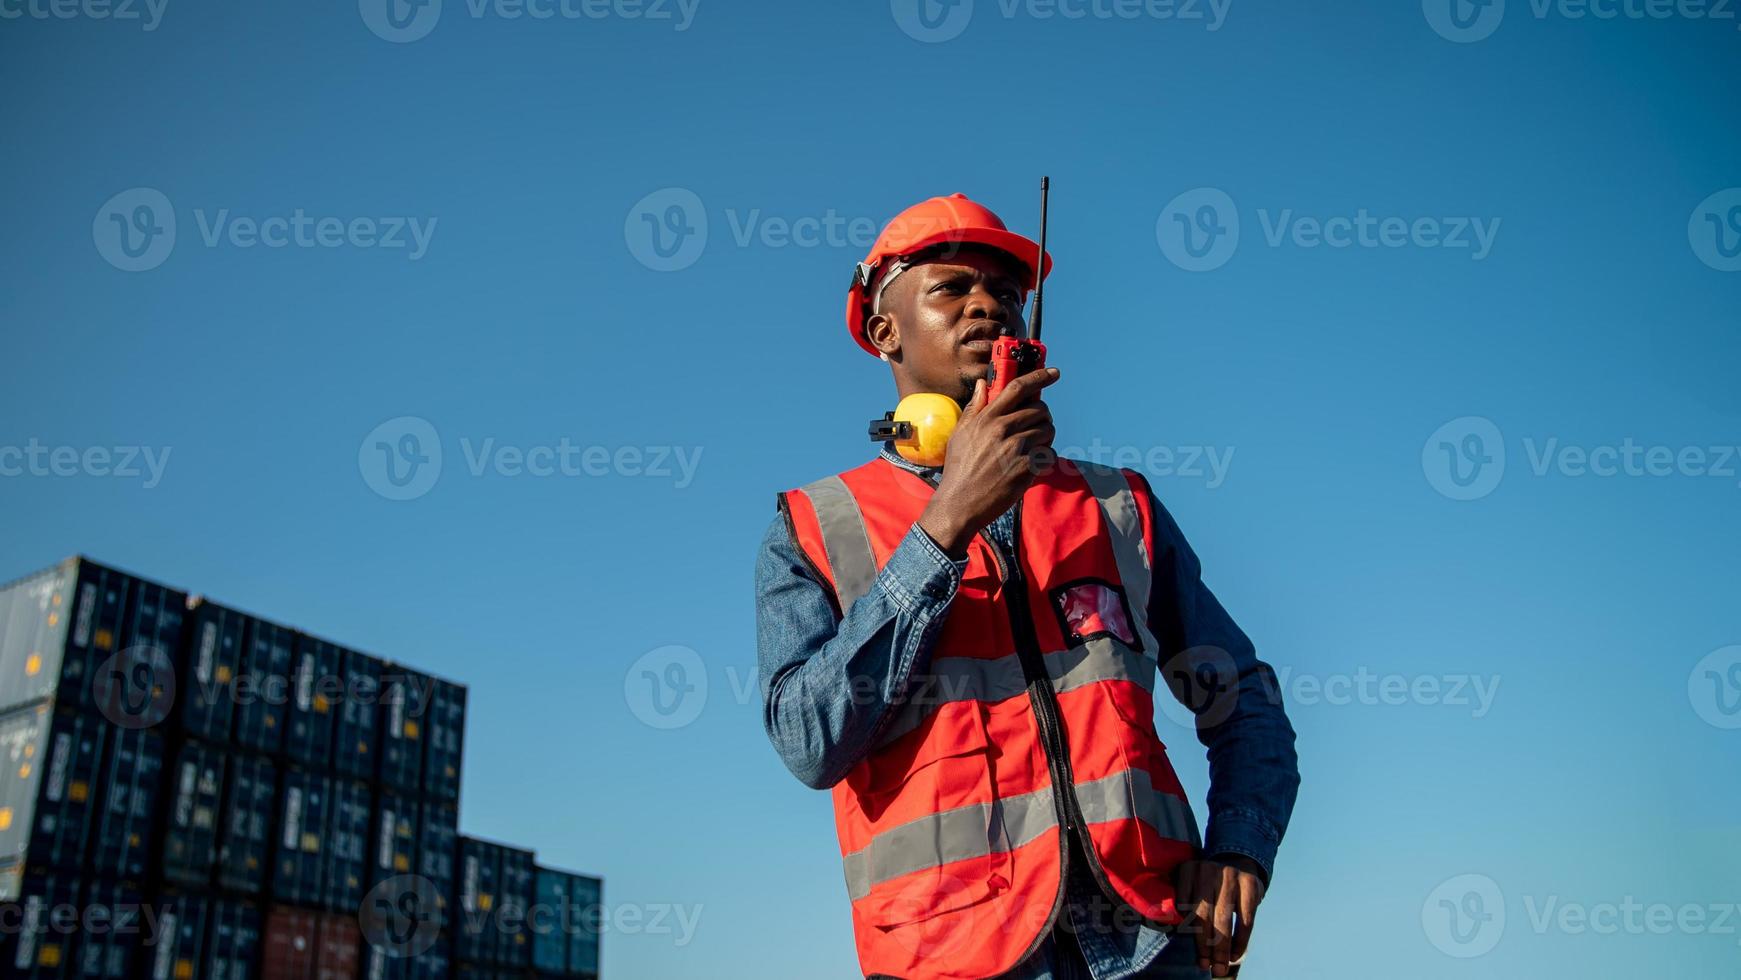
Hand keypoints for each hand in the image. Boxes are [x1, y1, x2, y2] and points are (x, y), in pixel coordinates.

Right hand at [916, 367, 1059, 556]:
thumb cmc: (958, 469)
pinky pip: (1049, 454)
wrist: (959, 503)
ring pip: (1048, 431)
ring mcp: (1016, 450)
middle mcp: (1002, 430)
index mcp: (987, 418)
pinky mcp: (1026, 469)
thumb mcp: (960, 434)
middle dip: (1042, 416)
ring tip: (1032, 447)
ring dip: (1045, 437)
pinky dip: (1045, 458)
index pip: (1017, 388)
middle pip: (1040, 410)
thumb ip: (975, 407)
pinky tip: (1031, 464)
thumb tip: (982, 384)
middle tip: (1035, 426)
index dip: (1039, 376)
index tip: (1054, 373)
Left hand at [1175, 855, 1266, 976]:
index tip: (1189, 950)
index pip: (1183, 905)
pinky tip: (1235, 955)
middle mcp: (1207, 869)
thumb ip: (1181, 905)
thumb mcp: (1191, 886)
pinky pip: (1245, 919)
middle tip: (1206, 967)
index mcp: (1187, 870)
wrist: (1237, 864)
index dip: (1186, 931)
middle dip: (1205, 945)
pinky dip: (1241, 940)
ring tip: (1220, 967)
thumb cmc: (1207, 886)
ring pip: (1224, 918)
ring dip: (1222, 948)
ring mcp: (1230, 875)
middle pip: (1203, 914)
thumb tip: (1168, 930)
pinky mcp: (1250, 883)